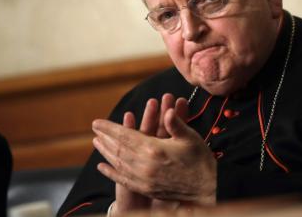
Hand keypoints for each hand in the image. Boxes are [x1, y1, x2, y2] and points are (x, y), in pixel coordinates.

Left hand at [93, 104, 215, 206]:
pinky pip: (123, 180)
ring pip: (118, 163)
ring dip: (105, 152)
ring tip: (96, 143)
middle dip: (105, 138)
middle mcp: (145, 165)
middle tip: (94, 129)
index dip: (109, 128)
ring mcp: (144, 179)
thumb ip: (176, 124)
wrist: (207, 189)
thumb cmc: (200, 160)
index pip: (125, 136)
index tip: (97, 122)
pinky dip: (111, 173)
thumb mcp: (190, 138)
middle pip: (118, 149)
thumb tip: (167, 111)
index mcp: (154, 149)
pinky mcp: (146, 189)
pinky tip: (103, 167)